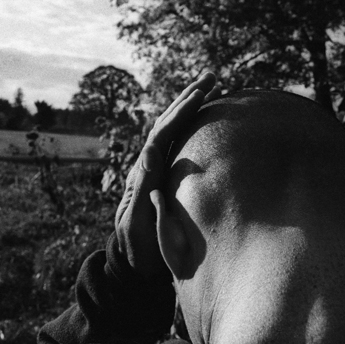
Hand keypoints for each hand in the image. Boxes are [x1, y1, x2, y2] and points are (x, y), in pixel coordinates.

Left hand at [115, 73, 220, 278]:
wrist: (133, 266)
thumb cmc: (138, 251)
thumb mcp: (137, 225)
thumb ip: (142, 193)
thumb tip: (150, 154)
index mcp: (141, 175)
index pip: (161, 135)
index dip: (179, 114)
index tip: (200, 94)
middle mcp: (147, 166)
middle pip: (166, 124)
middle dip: (187, 99)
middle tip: (211, 78)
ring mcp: (155, 170)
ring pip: (172, 130)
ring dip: (189, 107)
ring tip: (210, 87)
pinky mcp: (165, 177)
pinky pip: (178, 144)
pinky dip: (190, 126)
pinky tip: (205, 118)